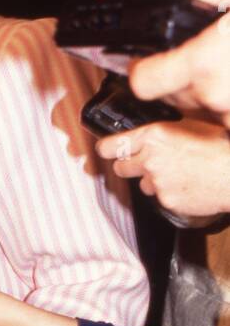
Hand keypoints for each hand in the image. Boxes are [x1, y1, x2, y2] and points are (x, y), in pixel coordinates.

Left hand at [97, 118, 229, 218]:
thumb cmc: (220, 145)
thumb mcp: (189, 125)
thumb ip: (162, 131)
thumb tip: (146, 134)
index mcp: (154, 135)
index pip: (111, 145)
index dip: (107, 149)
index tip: (106, 150)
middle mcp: (150, 158)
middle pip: (120, 167)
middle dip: (129, 166)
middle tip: (144, 164)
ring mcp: (157, 182)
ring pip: (142, 184)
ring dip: (152, 181)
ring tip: (177, 174)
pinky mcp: (167, 201)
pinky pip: (160, 198)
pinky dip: (169, 193)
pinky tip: (187, 185)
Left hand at [125, 0, 229, 122]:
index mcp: (206, 61)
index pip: (141, 80)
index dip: (135, 66)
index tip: (141, 53)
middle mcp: (213, 94)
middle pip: (162, 91)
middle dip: (165, 68)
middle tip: (182, 46)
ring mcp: (226, 112)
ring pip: (187, 102)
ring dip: (188, 82)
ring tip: (208, 54)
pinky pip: (212, 111)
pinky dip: (213, 94)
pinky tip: (221, 71)